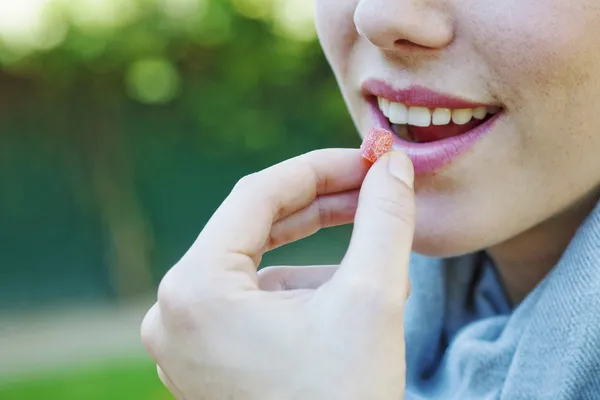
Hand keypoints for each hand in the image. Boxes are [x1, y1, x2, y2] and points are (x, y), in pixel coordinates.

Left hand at [141, 148, 414, 399]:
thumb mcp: (373, 299)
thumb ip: (383, 219)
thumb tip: (393, 163)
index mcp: (195, 290)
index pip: (257, 194)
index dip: (319, 169)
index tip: (367, 160)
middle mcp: (174, 311)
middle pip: (253, 228)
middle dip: (320, 205)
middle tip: (372, 186)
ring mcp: (185, 339)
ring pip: (257, 266)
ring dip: (316, 253)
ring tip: (375, 260)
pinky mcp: (205, 358)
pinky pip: (251, 301)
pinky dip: (297, 290)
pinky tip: (341, 302)